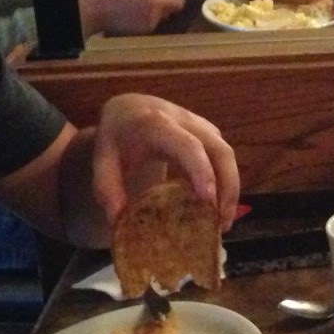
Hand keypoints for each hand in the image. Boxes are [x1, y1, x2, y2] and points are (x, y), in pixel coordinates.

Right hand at [80, 0, 199, 36]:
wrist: (92, 10)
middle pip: (179, 1)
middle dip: (175, 0)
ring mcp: (153, 16)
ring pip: (168, 14)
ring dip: (162, 11)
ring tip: (142, 9)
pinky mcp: (148, 29)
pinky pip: (156, 23)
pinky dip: (151, 21)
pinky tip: (136, 18)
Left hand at [88, 92, 239, 226]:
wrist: (128, 109)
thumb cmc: (117, 136)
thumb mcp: (102, 159)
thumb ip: (107, 188)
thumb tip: (118, 221)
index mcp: (157, 124)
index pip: (188, 146)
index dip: (201, 171)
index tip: (207, 201)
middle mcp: (186, 121)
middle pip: (220, 151)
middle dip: (227, 187)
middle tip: (221, 224)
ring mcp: (202, 125)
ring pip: (227, 155)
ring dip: (231, 189)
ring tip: (222, 222)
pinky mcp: (210, 133)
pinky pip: (224, 158)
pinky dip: (226, 183)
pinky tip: (217, 207)